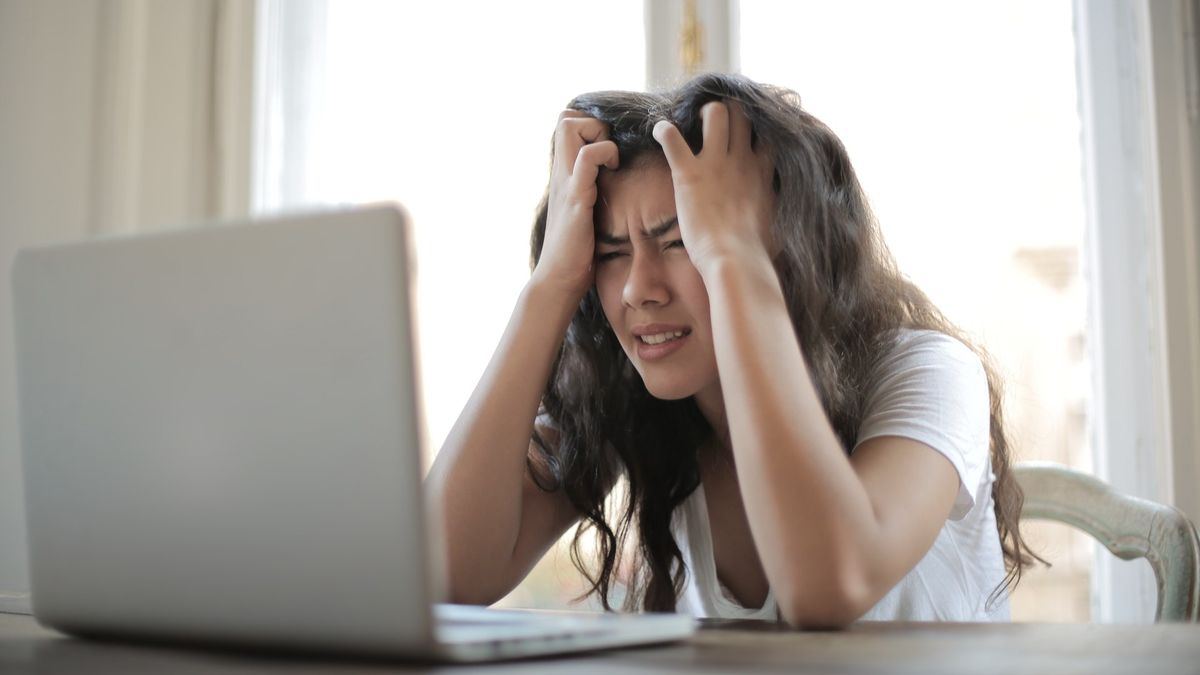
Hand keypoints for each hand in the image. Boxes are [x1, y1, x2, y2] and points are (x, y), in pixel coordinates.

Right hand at [531, 110, 619, 302]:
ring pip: (570, 127)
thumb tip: (612, 185)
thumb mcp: (583, 212)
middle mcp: (561, 173)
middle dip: (593, 123)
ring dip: (598, 135)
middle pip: (565, 117)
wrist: (559, 279)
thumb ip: (590, 192)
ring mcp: (566, 183)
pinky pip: (586, 159)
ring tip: (611, 161)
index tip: (608, 147)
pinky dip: (604, 154)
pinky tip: (613, 172)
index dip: (589, 124)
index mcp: (563, 175)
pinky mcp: (576, 198)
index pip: (566, 123)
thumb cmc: (576, 252)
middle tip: (610, 151)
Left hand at [652, 101, 774, 275]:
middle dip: (728, 111)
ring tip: (692, 122)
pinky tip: (659, 131)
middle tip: (715, 123)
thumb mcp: (778, 223)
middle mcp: (741, 160)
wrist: (735, 260)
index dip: (756, 126)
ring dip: (702, 113)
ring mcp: (715, 163)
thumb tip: (781, 215)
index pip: (766, 132)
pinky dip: (663, 130)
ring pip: (715, 112)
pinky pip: (671, 137)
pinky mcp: (689, 173)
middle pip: (741, 113)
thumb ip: (776, 207)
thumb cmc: (756, 252)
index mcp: (762, 172)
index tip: (746, 132)